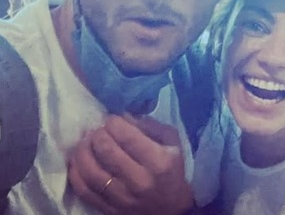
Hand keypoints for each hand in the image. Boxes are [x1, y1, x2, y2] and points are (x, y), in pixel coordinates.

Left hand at [68, 115, 193, 214]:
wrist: (170, 209)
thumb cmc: (172, 171)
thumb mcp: (173, 144)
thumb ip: (151, 126)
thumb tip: (124, 115)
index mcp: (158, 162)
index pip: (128, 137)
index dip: (114, 123)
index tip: (113, 119)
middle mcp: (139, 180)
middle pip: (107, 151)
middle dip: (98, 134)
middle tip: (99, 130)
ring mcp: (122, 198)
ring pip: (91, 171)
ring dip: (83, 151)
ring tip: (86, 141)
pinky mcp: (108, 209)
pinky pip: (83, 190)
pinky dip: (76, 172)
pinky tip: (79, 160)